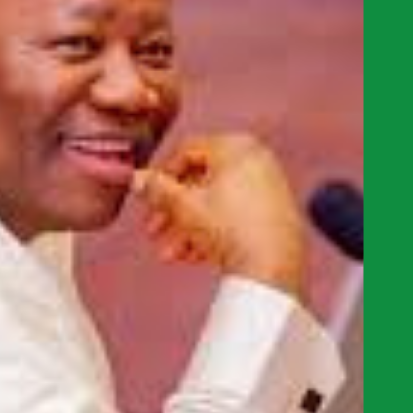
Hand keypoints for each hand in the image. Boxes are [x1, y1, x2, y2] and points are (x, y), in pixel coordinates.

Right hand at [132, 134, 309, 298]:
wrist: (270, 266)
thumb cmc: (234, 228)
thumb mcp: (183, 205)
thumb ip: (156, 189)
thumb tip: (137, 179)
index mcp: (237, 147)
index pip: (188, 152)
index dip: (162, 177)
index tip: (150, 196)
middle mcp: (257, 161)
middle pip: (201, 182)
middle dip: (174, 212)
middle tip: (156, 230)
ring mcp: (269, 187)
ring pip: (216, 204)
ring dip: (188, 228)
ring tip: (172, 252)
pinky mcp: (276, 214)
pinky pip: (235, 216)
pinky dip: (212, 232)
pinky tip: (194, 255)